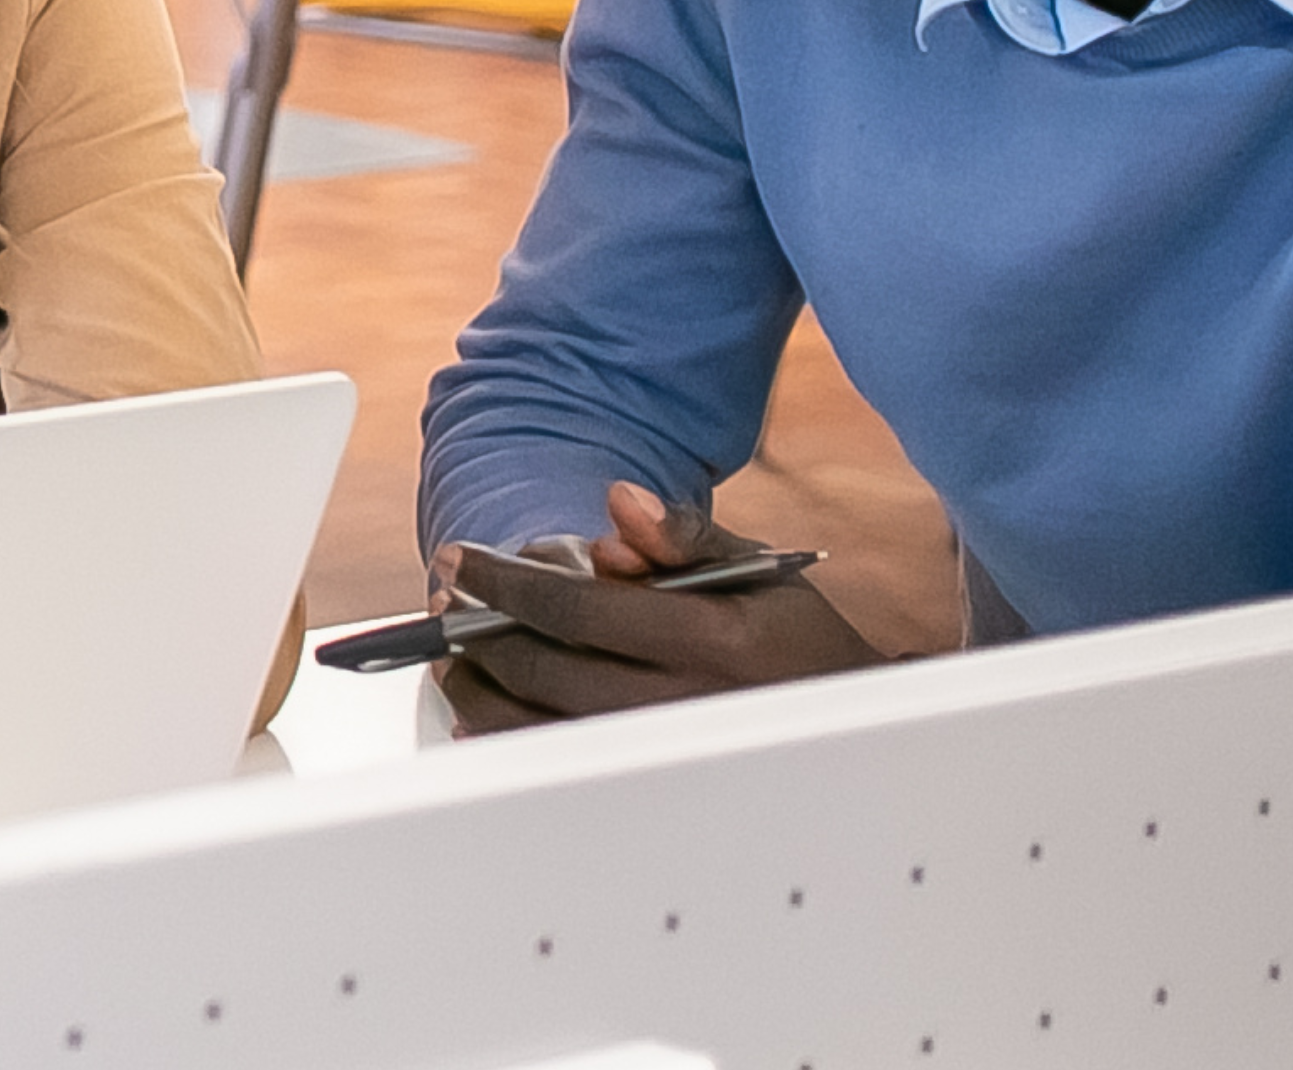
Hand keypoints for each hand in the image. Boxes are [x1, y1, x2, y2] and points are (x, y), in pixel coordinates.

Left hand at [432, 481, 879, 732]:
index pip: (578, 609)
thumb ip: (683, 534)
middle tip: (449, 600)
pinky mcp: (649, 786)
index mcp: (710, 641)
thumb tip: (618, 505)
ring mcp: (662, 752)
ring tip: (453, 650)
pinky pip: (559, 765)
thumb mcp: (756, 567)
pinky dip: (508, 737)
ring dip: (482, 686)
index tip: (460, 560)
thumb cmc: (791, 635)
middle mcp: (682, 703)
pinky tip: (481, 709)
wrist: (843, 718)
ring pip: (541, 725)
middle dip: (481, 631)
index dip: (506, 582)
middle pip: (546, 669)